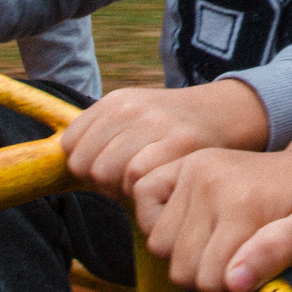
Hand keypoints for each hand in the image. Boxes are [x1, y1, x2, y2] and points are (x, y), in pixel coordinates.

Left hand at [61, 88, 237, 200]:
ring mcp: (154, 123)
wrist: (226, 114)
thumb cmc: (173, 128)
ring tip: (143, 183)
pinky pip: (137, 177)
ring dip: (122, 189)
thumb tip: (65, 169)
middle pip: (85, 164)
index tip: (109, 168)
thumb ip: (100, 137)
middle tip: (128, 181)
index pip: (70, 146)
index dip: (85, 165)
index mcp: (114, 101)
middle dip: (102, 182)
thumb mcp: (133, 117)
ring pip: (107, 173)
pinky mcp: (178, 142)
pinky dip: (143, 189)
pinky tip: (159, 184)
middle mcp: (130, 108)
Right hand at [128, 90, 291, 291]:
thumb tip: (233, 282)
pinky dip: (158, 221)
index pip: (210, 281)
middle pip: (181, 269)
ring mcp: (192, 169)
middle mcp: (209, 181)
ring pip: (159, 245)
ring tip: (218, 247)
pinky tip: (190, 226)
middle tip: (238, 266)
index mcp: (242, 204)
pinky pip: (143, 199)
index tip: (255, 279)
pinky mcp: (180, 163)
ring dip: (185, 257)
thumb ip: (275, 256)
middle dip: (209, 280)